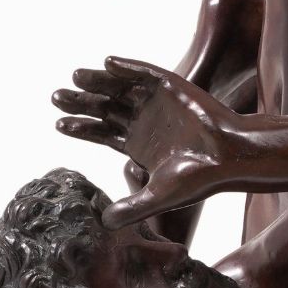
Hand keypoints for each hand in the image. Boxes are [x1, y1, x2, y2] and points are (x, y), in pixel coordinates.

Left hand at [52, 58, 237, 224]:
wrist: (231, 158)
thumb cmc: (199, 179)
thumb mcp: (159, 196)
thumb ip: (132, 208)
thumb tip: (104, 223)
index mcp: (136, 144)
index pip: (101, 132)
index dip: (80, 127)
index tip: (58, 124)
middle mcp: (142, 121)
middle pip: (104, 108)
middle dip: (81, 102)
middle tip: (57, 97)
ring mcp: (156, 102)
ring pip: (119, 88)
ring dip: (97, 81)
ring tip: (75, 76)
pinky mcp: (172, 86)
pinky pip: (144, 73)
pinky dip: (126, 67)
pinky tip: (107, 63)